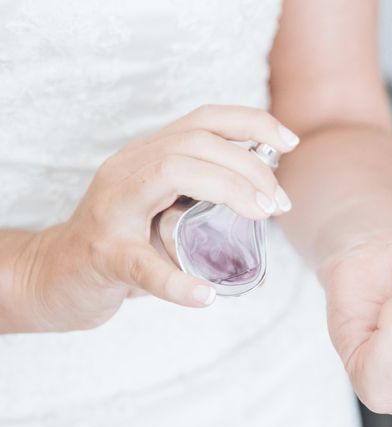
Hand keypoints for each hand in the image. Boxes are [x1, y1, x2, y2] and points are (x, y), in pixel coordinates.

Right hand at [7, 105, 299, 331]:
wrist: (57, 274)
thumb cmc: (124, 241)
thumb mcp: (165, 207)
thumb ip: (202, 198)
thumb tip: (267, 205)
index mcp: (148, 156)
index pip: (203, 120)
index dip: (251, 123)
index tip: (289, 142)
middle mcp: (128, 169)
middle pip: (194, 142)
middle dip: (249, 166)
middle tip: (279, 202)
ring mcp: (112, 209)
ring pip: (170, 174)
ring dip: (228, 191)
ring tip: (262, 217)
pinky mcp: (102, 255)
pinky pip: (141, 264)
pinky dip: (176, 281)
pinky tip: (206, 296)